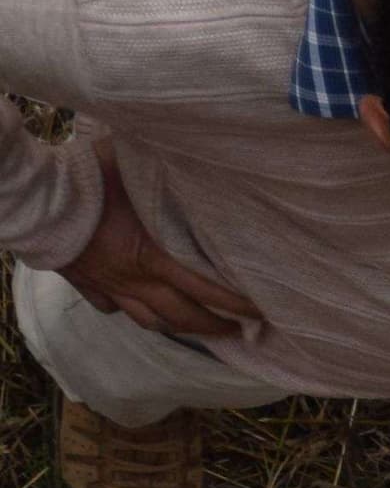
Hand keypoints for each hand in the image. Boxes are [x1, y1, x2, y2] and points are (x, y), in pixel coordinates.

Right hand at [58, 139, 261, 339]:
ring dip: (179, 327)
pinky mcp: (84, 283)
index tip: (262, 313)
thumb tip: (203, 157)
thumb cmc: (85, 178)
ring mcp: (108, 285)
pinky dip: (130, 313)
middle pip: (183, 316)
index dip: (237, 305)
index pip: (206, 290)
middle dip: (215, 326)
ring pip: (150, 320)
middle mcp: (133, 279)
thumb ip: (170, 174)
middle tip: (240, 330)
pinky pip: (111, 308)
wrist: (30, 198)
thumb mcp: (136, 169)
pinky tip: (142, 310)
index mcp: (151, 256)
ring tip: (200, 328)